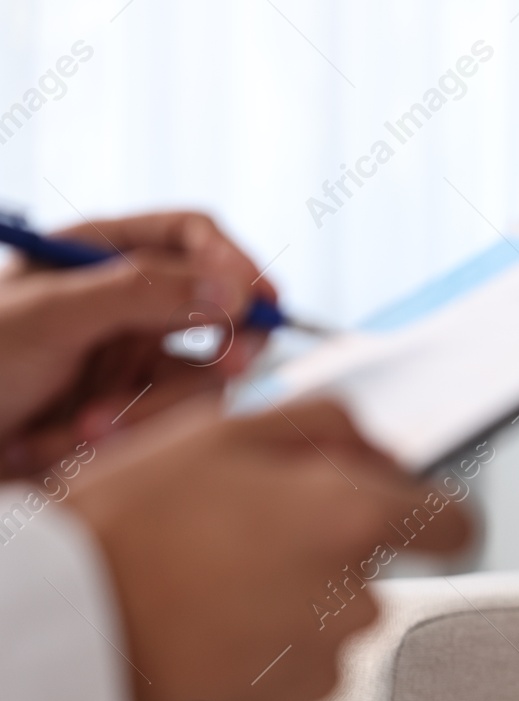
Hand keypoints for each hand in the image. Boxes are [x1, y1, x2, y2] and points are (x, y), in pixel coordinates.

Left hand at [0, 211, 274, 474]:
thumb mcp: (53, 316)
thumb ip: (142, 294)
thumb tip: (233, 291)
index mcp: (102, 253)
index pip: (195, 236)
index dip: (234, 263)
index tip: (259, 301)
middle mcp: (129, 300)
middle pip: (219, 309)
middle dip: (221, 344)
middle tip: (231, 365)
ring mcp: (135, 355)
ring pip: (202, 374)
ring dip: (151, 406)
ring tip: (87, 426)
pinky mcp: (135, 407)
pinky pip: (174, 419)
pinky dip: (134, 433)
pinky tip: (81, 440)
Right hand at [65, 398, 472, 700]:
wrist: (52, 639)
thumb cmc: (120, 532)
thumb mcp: (219, 434)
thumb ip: (325, 429)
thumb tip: (384, 450)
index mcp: (350, 521)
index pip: (452, 525)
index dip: (435, 519)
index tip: (424, 525)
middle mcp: (352, 603)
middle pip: (369, 582)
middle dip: (323, 566)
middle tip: (236, 552)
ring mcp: (315, 675)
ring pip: (322, 639)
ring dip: (281, 622)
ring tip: (199, 601)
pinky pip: (280, 693)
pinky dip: (248, 675)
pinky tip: (194, 650)